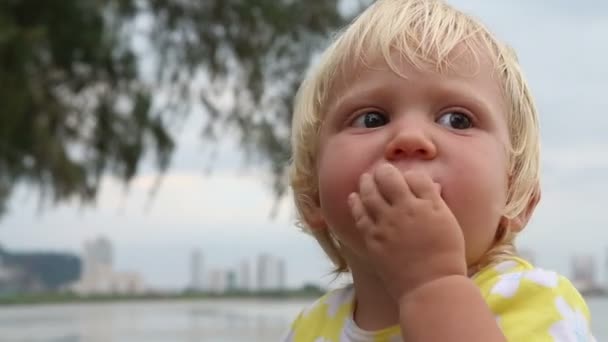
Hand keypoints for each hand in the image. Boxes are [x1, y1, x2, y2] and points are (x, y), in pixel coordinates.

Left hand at [348, 163, 466, 300]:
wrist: (431, 287)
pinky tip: (353, 197)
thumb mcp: (448, 224)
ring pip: (369, 193)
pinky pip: (359, 215)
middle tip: (382, 170)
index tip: (407, 178)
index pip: (415, 176)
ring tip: (365, 178)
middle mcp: (406, 210)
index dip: (410, 175)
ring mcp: (387, 224)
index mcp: (429, 205)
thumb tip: (430, 186)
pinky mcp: (373, 238)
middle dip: (384, 171)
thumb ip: (436, 202)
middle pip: (389, 177)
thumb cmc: (446, 257)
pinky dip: (355, 203)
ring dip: (366, 182)